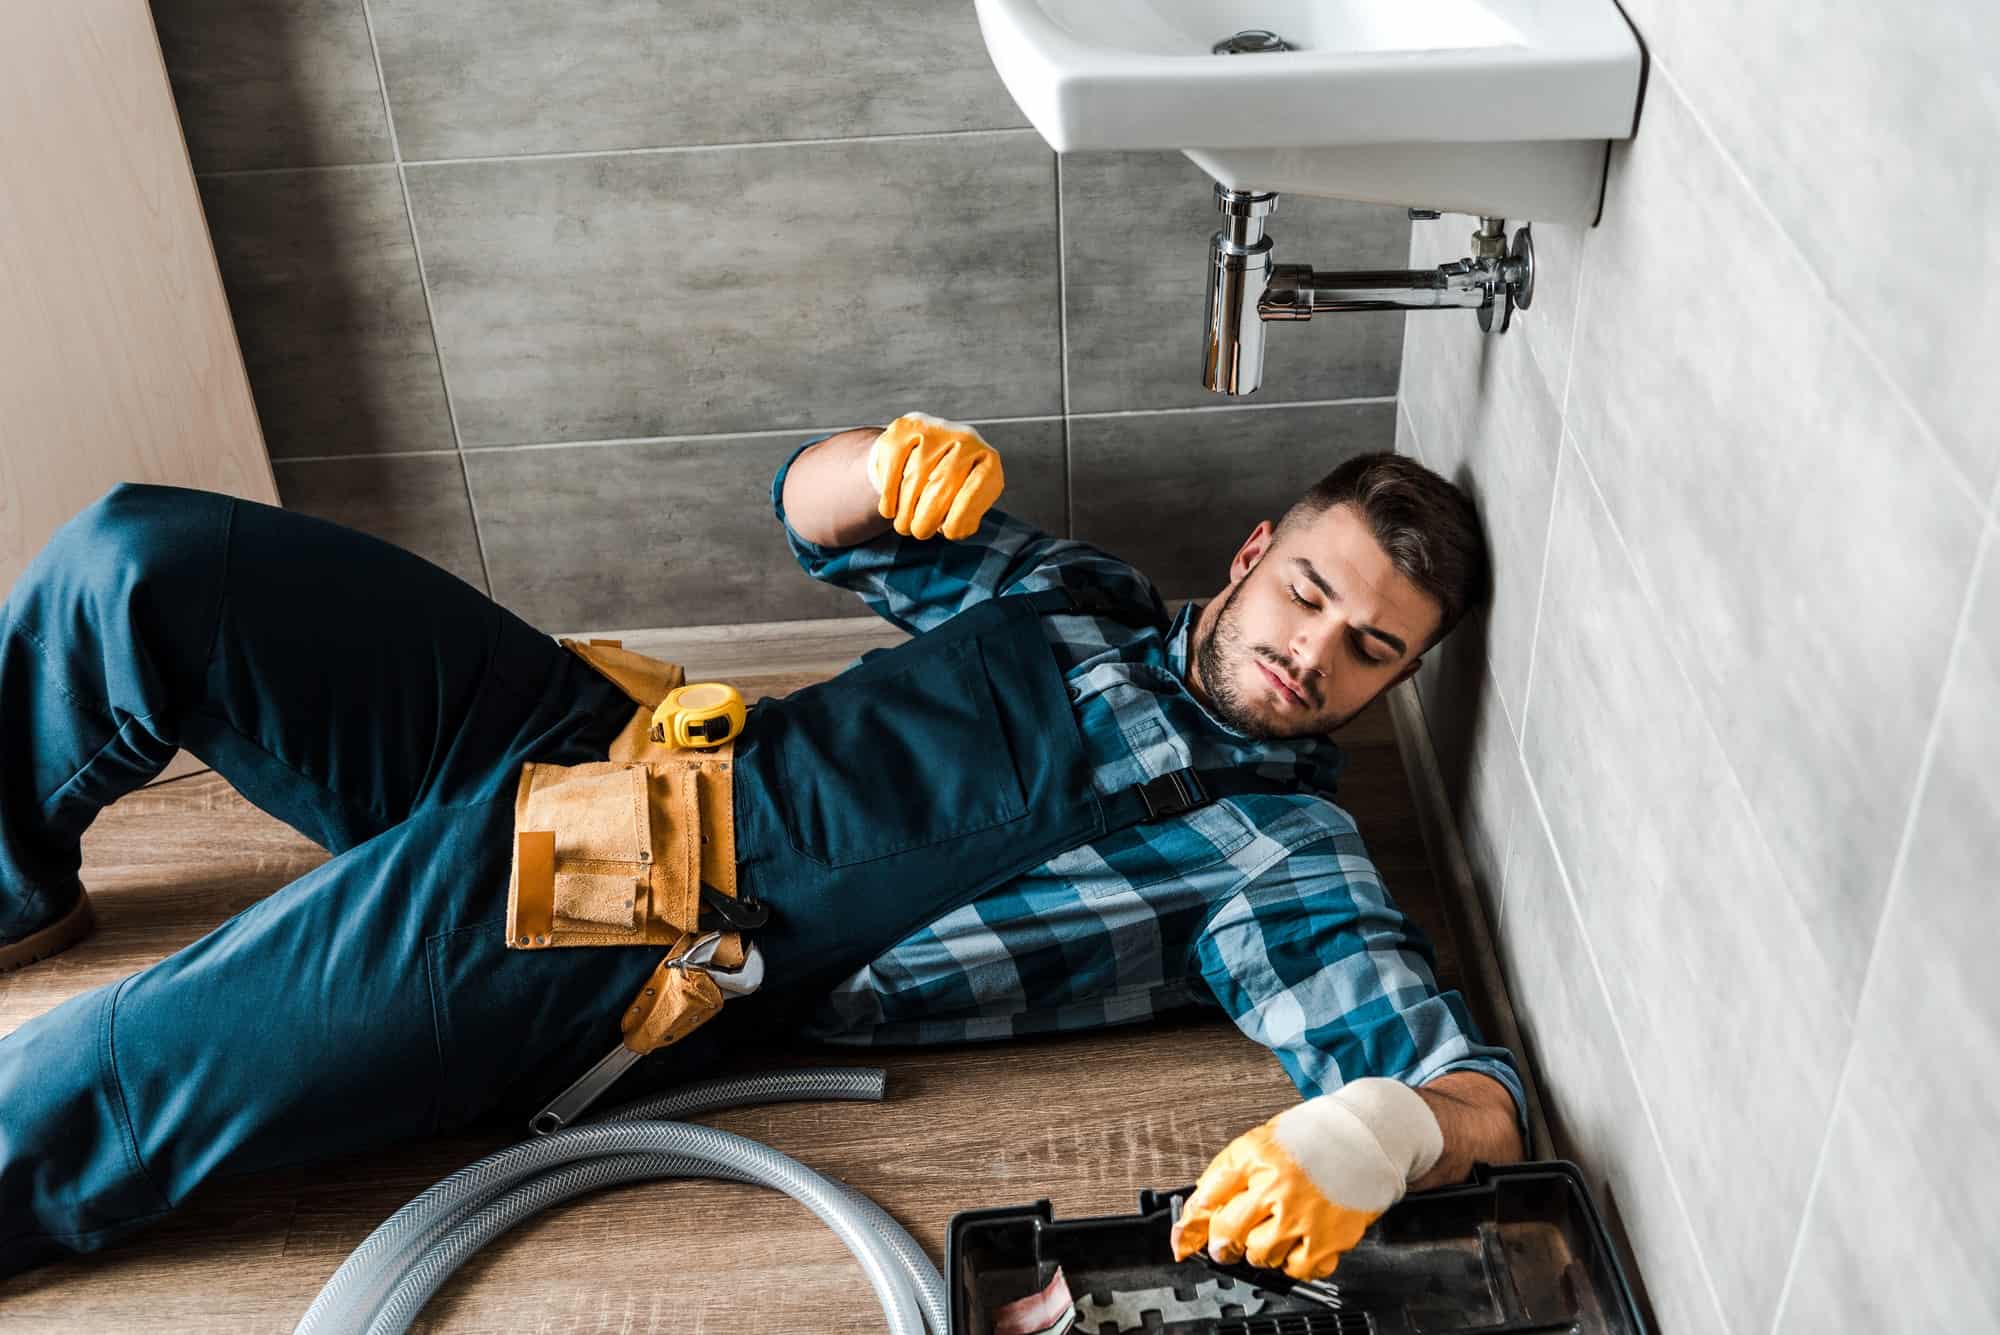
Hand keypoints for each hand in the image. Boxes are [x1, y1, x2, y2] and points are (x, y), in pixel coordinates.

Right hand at [867, 412, 1004, 539]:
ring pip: (914, 479)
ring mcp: (934, 429)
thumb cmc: (950, 486)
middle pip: (942, 485)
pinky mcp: (903, 429)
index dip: (960, 514)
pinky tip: (890, 510)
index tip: (948, 533)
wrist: (923, 450)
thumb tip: (955, 528)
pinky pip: (893, 468)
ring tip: (904, 526)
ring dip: (905, 511)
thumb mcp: (967, 502)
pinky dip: (889, 495)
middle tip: (920, 533)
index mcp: (987, 460)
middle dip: (927, 517)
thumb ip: (966, 517)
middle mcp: (964, 438)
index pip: (977, 487)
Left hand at [1169, 1079, 1442, 1280]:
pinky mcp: (1329, 1237)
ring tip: (1273, 1233)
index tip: (1182, 1241)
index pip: (1208, 1196)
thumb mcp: (1261, 1141)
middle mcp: (1277, 1186)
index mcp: (1256, 1157)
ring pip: (1260, 1255)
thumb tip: (1199, 1205)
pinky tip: (1298, 1243)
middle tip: (1228, 1244)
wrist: (1365, 1136)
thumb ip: (1227, 1172)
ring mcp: (1303, 1214)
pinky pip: (1298, 1269)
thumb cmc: (1313, 1137)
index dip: (1190, 1225)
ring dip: (1259, 1251)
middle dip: (1223, 1243)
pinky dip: (1294, 1263)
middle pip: (1229, 1233)